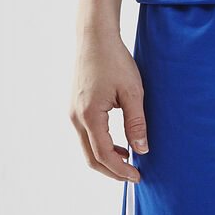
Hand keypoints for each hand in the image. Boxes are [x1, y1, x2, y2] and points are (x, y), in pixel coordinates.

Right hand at [69, 29, 148, 181]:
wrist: (95, 38)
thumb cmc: (115, 60)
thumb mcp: (132, 91)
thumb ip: (136, 122)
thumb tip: (142, 149)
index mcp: (89, 116)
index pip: (103, 155)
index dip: (120, 170)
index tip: (137, 176)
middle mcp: (76, 118)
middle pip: (91, 158)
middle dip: (111, 171)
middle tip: (133, 175)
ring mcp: (72, 113)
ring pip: (86, 148)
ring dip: (106, 159)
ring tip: (128, 159)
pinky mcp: (75, 107)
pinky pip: (85, 136)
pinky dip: (100, 146)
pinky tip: (118, 143)